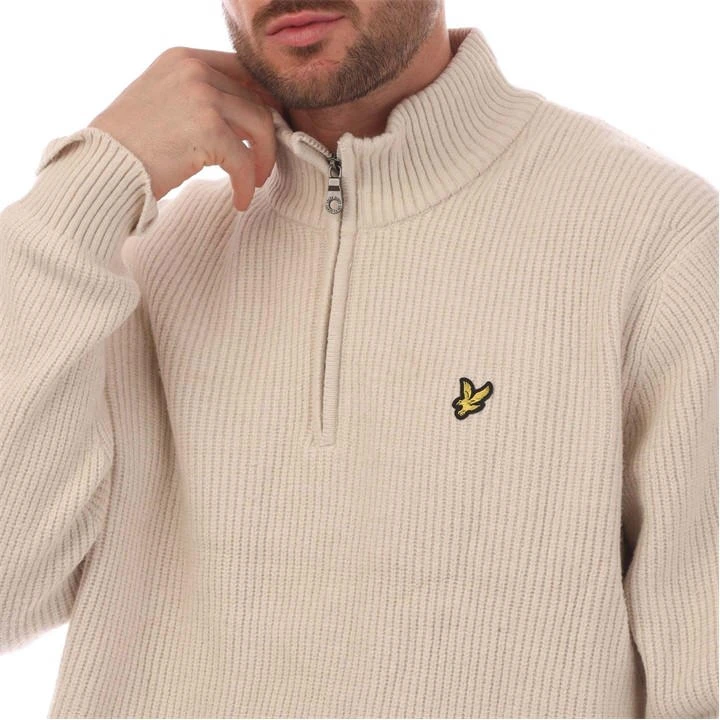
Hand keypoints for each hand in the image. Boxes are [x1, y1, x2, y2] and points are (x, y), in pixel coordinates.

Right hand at [88, 46, 284, 210]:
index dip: (263, 101)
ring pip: (259, 127)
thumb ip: (200, 95)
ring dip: (262, 159)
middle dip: (265, 138)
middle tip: (261, 166)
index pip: (242, 71)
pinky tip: (241, 201)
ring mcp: (202, 98)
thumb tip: (246, 112)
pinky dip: (246, 185)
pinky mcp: (208, 131)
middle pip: (255, 101)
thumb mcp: (163, 98)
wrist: (103, 165)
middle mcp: (195, 70)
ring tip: (253, 182)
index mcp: (184, 58)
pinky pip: (243, 161)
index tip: (271, 126)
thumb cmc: (129, 142)